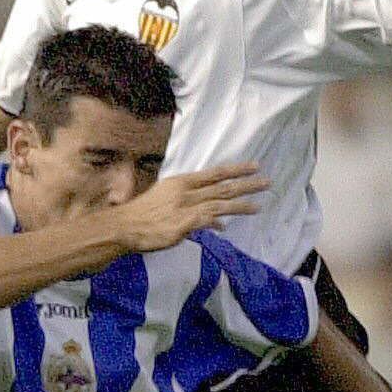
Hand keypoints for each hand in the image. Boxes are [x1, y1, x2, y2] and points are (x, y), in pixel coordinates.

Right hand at [116, 165, 267, 252]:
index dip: (235, 170)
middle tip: (267, 181)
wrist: (124, 225)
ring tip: (259, 203)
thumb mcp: (167, 203)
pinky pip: (205, 220)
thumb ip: (193, 210)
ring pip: (219, 202)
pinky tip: (227, 225)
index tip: (253, 166)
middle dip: (246, 184)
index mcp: (182, 182)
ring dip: (240, 203)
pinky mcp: (182, 223)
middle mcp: (186, 191)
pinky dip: (218, 221)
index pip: (214, 174)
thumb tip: (217, 221)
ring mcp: (185, 207)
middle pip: (222, 186)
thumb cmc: (144, 215)